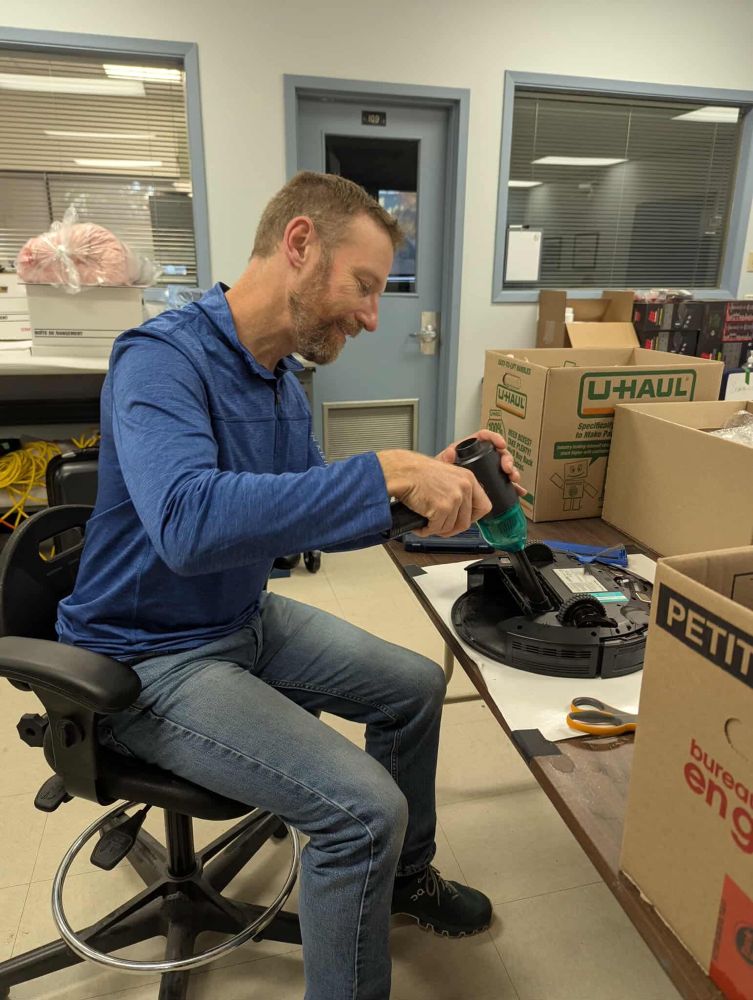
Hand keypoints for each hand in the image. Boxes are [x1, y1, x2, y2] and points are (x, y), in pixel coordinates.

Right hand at [376, 449, 491, 536]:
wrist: (401, 472)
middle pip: (465, 522)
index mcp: (468, 478)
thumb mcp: (444, 473)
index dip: (472, 518)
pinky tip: (419, 523)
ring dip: (436, 529)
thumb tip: (460, 506)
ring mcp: (454, 498)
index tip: (462, 520)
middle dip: (450, 528)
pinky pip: (436, 529)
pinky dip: (425, 530)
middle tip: (438, 526)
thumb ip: (456, 487)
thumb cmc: (415, 471)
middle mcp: (464, 488)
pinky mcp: (442, 508)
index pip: (484, 506)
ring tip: (425, 521)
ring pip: (450, 528)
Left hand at [435, 429, 525, 496]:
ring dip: (513, 472)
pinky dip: (513, 487)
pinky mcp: (491, 483)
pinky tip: (519, 491)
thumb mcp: (440, 465)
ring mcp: (487, 470)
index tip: (501, 444)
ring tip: (513, 479)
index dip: (495, 437)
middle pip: (499, 453)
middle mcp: (481, 458)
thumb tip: (450, 452)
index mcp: (470, 448)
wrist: (438, 491)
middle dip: (507, 459)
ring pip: (505, 467)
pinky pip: (505, 483)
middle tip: (507, 468)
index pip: (485, 437)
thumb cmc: (438, 475)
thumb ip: (445, 459)